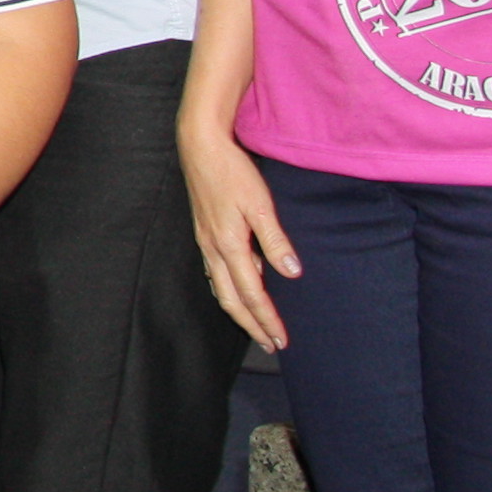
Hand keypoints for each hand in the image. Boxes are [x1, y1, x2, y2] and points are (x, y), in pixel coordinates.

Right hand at [181, 123, 296, 352]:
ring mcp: (206, 242)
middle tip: (271, 345)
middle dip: (252, 325)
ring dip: (240, 312)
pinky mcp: (205, 233)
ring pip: (220, 289)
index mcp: (228, 246)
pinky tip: (238, 290)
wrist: (200, 146)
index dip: (267, 319)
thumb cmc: (231, 171)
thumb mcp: (259, 203)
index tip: (281, 339)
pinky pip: (215, 273)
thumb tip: (291, 273)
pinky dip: (229, 291)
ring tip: (256, 326)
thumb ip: (274, 240)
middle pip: (231, 300)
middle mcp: (213, 249)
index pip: (252, 294)